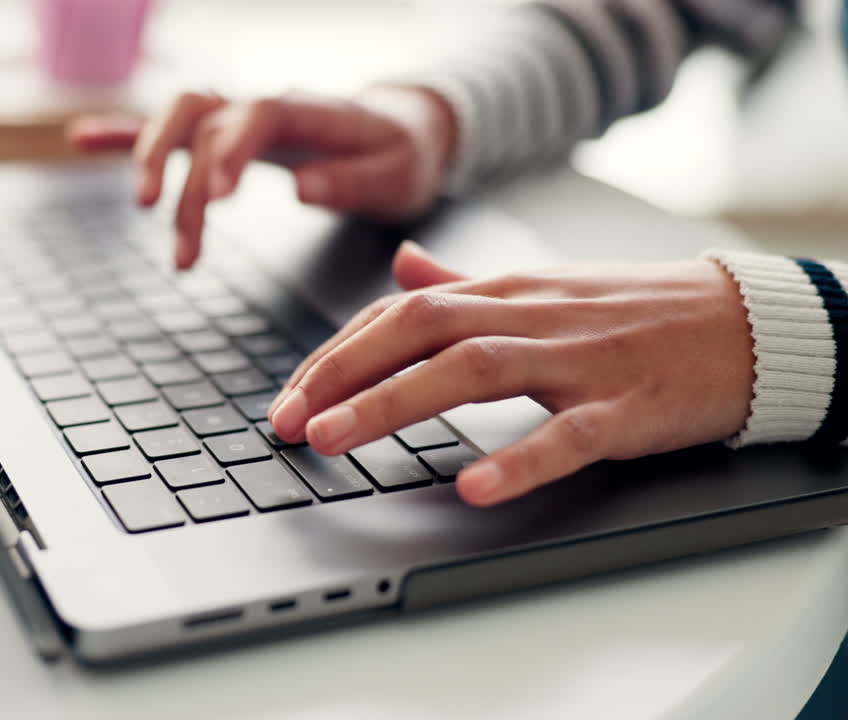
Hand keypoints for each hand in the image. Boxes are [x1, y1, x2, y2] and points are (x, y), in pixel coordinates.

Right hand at [68, 88, 457, 268]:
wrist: (403, 127)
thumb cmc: (401, 153)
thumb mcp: (398, 174)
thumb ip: (353, 180)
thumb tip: (302, 187)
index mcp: (309, 110)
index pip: (257, 117)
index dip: (230, 153)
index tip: (217, 199)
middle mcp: (265, 105)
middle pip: (206, 119)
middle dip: (178, 166)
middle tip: (168, 224)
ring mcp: (241, 116)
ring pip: (181, 116)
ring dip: (150, 153)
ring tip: (141, 206)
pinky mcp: (228, 133)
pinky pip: (174, 126)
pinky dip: (127, 130)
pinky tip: (84, 139)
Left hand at [267, 242, 756, 506]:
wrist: (739, 322)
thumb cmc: (629, 311)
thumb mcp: (538, 288)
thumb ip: (462, 284)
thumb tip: (399, 269)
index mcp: (502, 292)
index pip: (398, 314)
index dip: (335, 354)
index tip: (287, 396)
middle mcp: (527, 316)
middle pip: (418, 331)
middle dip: (341, 373)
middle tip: (286, 422)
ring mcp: (576, 360)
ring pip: (472, 370)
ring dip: (394, 403)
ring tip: (335, 439)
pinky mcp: (624, 406)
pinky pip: (566, 433)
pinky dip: (516, 460)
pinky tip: (472, 486)